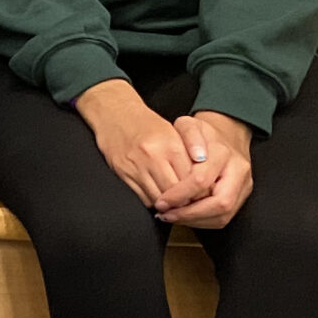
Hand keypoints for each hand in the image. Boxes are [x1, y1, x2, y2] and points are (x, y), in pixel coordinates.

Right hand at [76, 79, 214, 211]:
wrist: (114, 114)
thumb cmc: (146, 124)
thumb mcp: (174, 134)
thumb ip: (189, 157)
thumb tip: (202, 182)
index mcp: (171, 146)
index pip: (192, 180)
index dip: (199, 191)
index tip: (202, 194)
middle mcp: (153, 157)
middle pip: (176, 192)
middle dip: (185, 201)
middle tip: (190, 201)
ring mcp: (136, 167)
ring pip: (159, 198)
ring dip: (169, 204)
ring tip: (174, 201)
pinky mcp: (123, 174)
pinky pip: (143, 198)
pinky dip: (153, 200)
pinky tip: (158, 196)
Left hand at [157, 111, 255, 227]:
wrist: (226, 135)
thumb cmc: (202, 133)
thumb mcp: (189, 124)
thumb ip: (188, 134)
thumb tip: (197, 156)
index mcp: (224, 153)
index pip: (202, 180)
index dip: (179, 194)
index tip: (161, 202)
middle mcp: (238, 172)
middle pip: (220, 203)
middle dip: (190, 214)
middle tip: (166, 215)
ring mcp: (243, 186)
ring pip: (224, 215)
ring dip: (195, 221)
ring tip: (172, 218)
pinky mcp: (241, 197)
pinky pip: (224, 217)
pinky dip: (202, 222)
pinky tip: (184, 217)